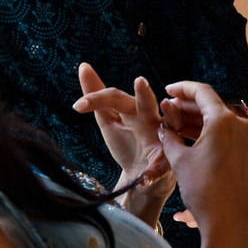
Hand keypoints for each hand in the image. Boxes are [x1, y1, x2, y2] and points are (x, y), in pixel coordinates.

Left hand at [75, 62, 175, 223]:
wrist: (143, 174)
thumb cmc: (128, 142)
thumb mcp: (109, 119)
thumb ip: (97, 97)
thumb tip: (84, 67)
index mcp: (134, 108)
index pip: (116, 97)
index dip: (97, 98)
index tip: (77, 106)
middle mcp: (150, 118)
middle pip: (147, 103)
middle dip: (145, 93)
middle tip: (140, 82)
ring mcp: (162, 137)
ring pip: (170, 123)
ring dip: (170, 116)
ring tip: (166, 107)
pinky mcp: (166, 160)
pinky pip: (162, 165)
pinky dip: (154, 173)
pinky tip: (145, 179)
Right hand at [156, 81, 247, 247]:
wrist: (230, 224)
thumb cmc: (205, 191)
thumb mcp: (180, 161)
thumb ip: (170, 139)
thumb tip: (164, 130)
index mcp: (224, 121)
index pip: (202, 92)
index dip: (182, 88)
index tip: (168, 90)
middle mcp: (240, 127)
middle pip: (211, 107)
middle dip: (187, 108)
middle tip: (167, 111)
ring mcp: (246, 142)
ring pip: (218, 123)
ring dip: (196, 123)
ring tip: (174, 129)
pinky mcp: (247, 157)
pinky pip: (226, 138)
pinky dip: (208, 136)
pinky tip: (190, 144)